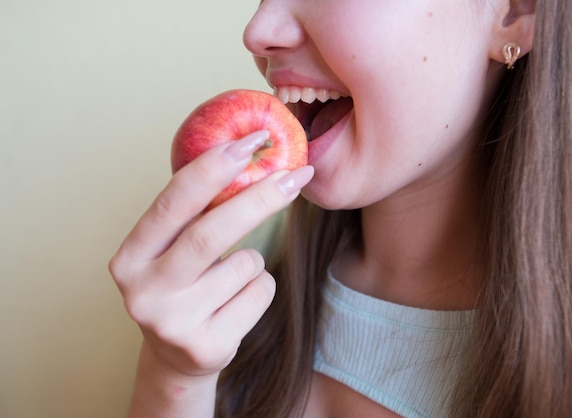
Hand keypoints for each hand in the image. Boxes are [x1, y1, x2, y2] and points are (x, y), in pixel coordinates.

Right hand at [109, 130, 313, 377]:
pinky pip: (260, 292)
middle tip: (295, 175)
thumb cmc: (183, 285)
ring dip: (255, 258)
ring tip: (233, 275)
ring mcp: (174, 323)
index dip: (210, 170)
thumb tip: (246, 151)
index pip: (171, 204)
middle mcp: (144, 292)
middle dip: (258, 199)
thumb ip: (194, 213)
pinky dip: (262, 285)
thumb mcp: (172, 251)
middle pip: (210, 234)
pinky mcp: (207, 346)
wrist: (178, 356)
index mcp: (130, 258)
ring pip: (245, 264)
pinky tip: (238, 301)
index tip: (249, 143)